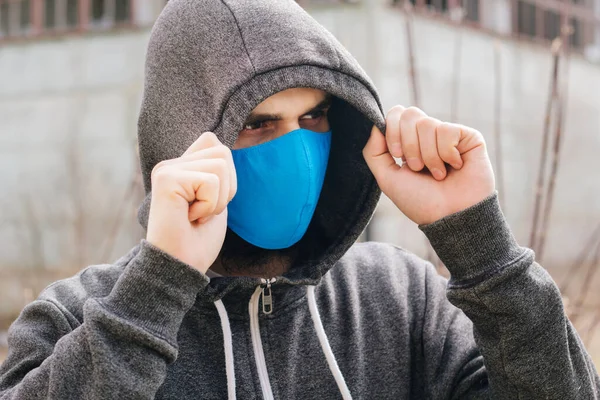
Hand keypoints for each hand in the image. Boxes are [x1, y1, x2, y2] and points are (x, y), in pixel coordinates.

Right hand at [146, 132, 236, 272]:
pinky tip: (190, 219)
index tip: (208, 201)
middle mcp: (170, 165)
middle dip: (225, 189)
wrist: (180, 267)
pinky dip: (209, 206)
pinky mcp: (166, 178)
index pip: (214, 143)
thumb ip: (217, 174)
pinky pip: (211, 182)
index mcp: (180, 167)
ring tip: (197, 215)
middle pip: (223, 152)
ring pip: (220, 165)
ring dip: (217, 199)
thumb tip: (225, 152)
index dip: (225, 174)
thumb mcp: (215, 200)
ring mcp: (166, 170)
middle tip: (203, 212)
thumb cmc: (198, 240)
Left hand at [363, 106, 494, 224]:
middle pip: (410, 114)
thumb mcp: (387, 179)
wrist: (450, 217)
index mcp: (409, 141)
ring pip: (427, 124)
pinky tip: (455, 167)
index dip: (392, 132)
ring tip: (437, 175)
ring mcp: (449, 135)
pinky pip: (447, 130)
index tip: (398, 156)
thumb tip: (377, 125)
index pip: (396, 114)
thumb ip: (374, 152)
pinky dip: (446, 154)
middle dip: (409, 145)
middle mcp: (428, 135)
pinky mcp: (469, 137)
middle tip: (417, 168)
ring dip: (428, 156)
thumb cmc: (420, 201)